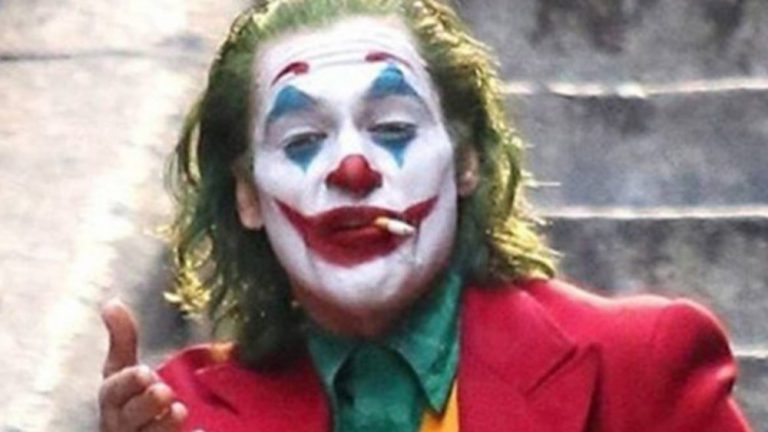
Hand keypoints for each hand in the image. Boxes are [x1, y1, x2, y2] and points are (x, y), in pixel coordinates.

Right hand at [98, 299, 187, 430]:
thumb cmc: (130, 399)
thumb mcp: (124, 370)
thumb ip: (122, 339)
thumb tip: (111, 302)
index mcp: (114, 400)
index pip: (113, 391)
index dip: (126, 383)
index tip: (144, 372)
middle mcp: (121, 424)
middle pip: (128, 417)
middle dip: (144, 404)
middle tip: (164, 391)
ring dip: (162, 426)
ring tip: (180, 410)